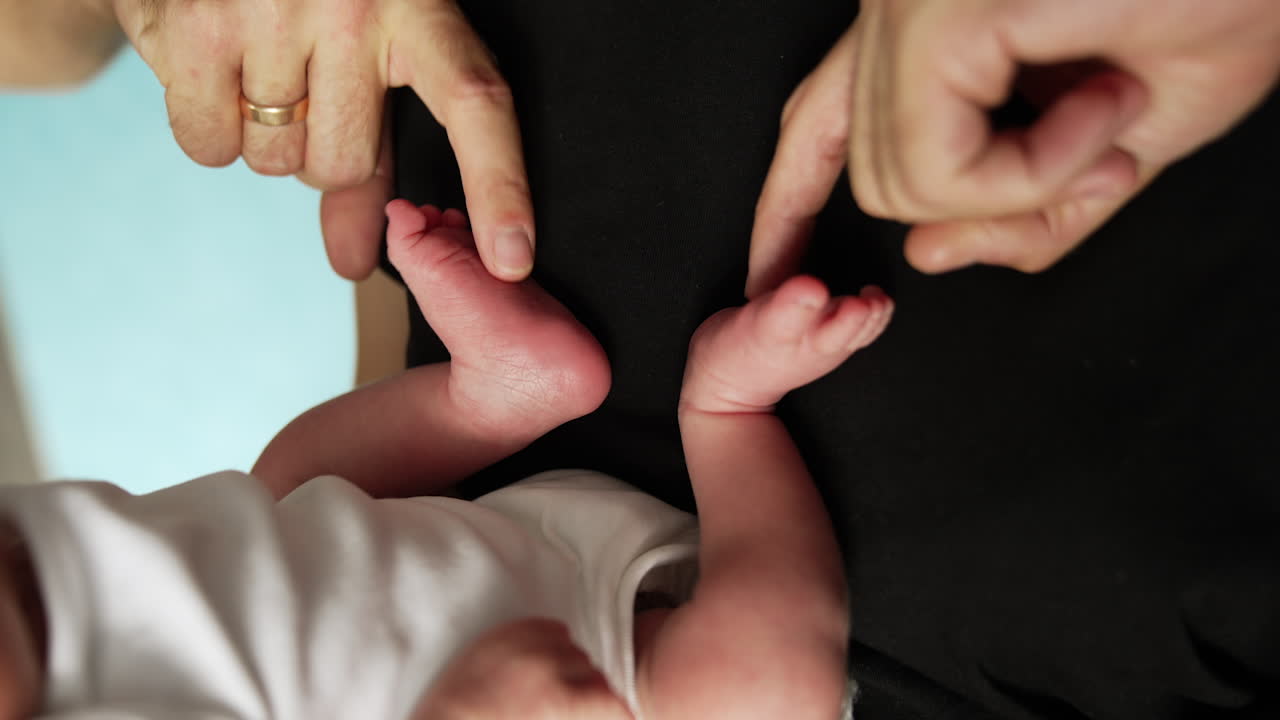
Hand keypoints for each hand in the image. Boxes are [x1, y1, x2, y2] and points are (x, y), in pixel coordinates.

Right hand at [112, 0, 534, 281]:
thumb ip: (367, 160)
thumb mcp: (361, 59)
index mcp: (418, 5)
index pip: (475, 101)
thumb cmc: (305, 4)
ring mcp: (271, 9)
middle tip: (304, 93)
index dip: (497, 186)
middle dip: (320, 152)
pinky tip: (212, 73)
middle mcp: (352, 2)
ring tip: (255, 68)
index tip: (511, 259)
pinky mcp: (194, 26)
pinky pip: (209, 146)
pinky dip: (208, 130)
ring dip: (262, 137)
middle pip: (345, 163)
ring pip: (277, 162)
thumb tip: (354, 265)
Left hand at [748, 0, 1279, 295]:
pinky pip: (940, 166)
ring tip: (1114, 104)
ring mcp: (908, 5)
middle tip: (1106, 140)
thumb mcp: (1107, 142)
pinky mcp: (939, 15)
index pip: (816, 125)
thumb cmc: (1223, 9)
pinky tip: (1107, 103)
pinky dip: (1035, 170)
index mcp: (924, 25)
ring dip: (1027, 182)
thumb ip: (1015, 208)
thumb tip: (925, 254)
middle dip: (994, 200)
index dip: (785, 206)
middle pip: (878, 180)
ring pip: (899, 186)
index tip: (770, 283)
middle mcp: (899, 5)